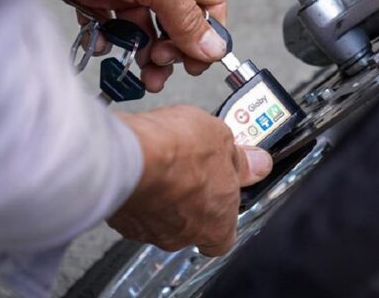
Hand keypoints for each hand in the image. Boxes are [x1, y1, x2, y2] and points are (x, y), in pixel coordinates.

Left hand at [40, 0, 228, 91]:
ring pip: (143, 32)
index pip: (207, 4)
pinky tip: (103, 41)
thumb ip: (185, 16)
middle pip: (175, 25)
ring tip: (137, 66)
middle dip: (171, 50)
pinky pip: (110, 30)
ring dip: (141, 53)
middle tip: (160, 63)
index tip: (198, 62)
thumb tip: (212, 46)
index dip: (207, 35)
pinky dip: (108, 41)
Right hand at [110, 106, 272, 255]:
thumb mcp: (222, 140)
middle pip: (192, 223)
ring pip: (161, 215)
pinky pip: (135, 207)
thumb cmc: (177, 153)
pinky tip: (142, 164)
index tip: (224, 187)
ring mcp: (150, 231)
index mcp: (218, 225)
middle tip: (191, 167)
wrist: (128, 155)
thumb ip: (241, 159)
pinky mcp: (121, 219)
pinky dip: (138, 189)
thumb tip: (257, 163)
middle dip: (191, 197)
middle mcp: (183, 236)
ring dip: (163, 193)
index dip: (224, 212)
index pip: (226, 236)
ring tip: (163, 160)